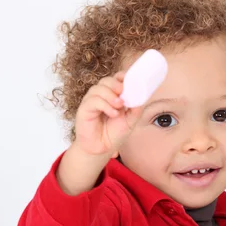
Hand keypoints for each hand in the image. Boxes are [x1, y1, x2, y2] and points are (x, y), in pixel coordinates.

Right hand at [56, 72, 144, 194]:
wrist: (102, 149)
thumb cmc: (114, 133)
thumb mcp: (130, 121)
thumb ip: (136, 109)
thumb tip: (141, 96)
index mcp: (112, 96)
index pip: (115, 79)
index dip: (121, 76)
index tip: (129, 79)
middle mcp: (101, 96)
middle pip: (106, 81)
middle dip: (116, 84)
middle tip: (123, 92)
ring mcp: (91, 102)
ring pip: (98, 89)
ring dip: (111, 95)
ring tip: (119, 106)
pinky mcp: (84, 109)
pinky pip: (93, 101)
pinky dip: (105, 105)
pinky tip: (113, 113)